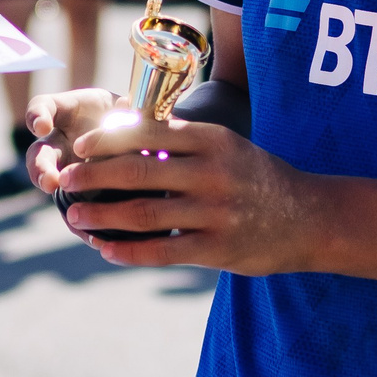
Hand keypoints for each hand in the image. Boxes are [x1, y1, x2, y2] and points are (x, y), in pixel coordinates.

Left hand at [28, 92, 319, 274]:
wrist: (310, 218)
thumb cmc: (257, 177)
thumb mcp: (227, 146)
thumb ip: (183, 139)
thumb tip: (126, 124)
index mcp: (213, 141)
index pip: (150, 134)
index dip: (109, 140)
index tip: (80, 145)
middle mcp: (214, 174)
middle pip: (140, 174)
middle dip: (94, 178)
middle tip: (66, 180)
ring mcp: (216, 214)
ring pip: (145, 215)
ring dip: (103, 217)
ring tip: (76, 217)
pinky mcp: (218, 250)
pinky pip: (163, 252)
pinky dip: (128, 251)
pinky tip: (105, 250)